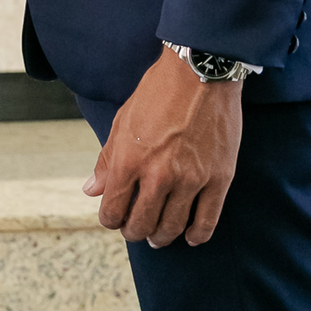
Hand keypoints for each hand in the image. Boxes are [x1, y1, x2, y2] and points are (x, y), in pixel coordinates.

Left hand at [84, 46, 243, 246]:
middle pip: (142, 224)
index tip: (115, 218)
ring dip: (162, 236)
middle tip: (136, 230)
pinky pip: (207, 220)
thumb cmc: (156, 93)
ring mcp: (191, 179)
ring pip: (172, 227)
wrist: (200, 72)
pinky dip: (197, 235)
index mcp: (129, 160)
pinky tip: (190, 237)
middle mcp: (158, 175)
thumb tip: (91, 190)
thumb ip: (106, 159)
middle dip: (134, 232)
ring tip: (159, 236)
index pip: (113, 209)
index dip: (111, 220)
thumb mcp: (122, 121)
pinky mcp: (218, 178)